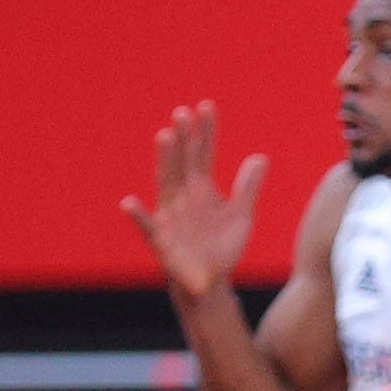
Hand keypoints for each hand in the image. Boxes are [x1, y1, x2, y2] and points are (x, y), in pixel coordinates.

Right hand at [122, 102, 267, 301]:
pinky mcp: (161, 240)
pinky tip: (129, 203)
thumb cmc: (222, 247)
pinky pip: (146, 227)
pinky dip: (138, 216)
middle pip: (182, 163)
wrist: (211, 283)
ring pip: (166, 183)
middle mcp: (183, 195)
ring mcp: (170, 215)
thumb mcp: (241, 216)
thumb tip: (261, 157)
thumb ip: (248, 188)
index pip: (203, 154)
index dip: (205, 132)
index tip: (206, 106)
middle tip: (182, 113)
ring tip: (165, 136)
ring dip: (165, 161)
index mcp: (202, 188)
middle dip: (183, 139)